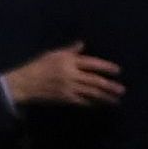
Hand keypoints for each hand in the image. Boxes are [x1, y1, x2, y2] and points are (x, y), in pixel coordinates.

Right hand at [3, 42, 121, 107]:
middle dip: (109, 85)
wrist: (25, 83)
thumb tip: (82, 44)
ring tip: (116, 100)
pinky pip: (82, 101)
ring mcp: (69, 88)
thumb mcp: (53, 54)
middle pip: (94, 80)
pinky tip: (100, 104)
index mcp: (68, 62)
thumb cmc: (38, 66)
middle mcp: (71, 75)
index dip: (105, 67)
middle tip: (122, 89)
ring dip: (105, 97)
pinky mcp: (65, 99)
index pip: (91, 64)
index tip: (118, 71)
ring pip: (91, 93)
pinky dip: (92, 103)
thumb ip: (70, 50)